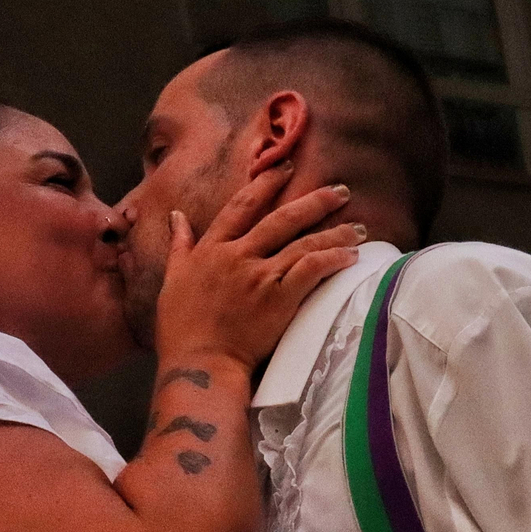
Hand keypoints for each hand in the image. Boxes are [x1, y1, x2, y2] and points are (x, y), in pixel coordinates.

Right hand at [152, 166, 360, 369]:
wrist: (198, 363)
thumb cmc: (180, 327)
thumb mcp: (172, 278)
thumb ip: (179, 244)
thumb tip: (176, 215)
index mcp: (212, 249)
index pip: (242, 206)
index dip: (266, 184)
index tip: (287, 168)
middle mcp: (238, 256)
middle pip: (282, 219)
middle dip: (314, 202)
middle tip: (341, 191)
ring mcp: (261, 277)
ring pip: (304, 244)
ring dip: (334, 233)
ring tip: (358, 228)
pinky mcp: (280, 299)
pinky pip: (312, 270)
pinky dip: (333, 260)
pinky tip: (351, 257)